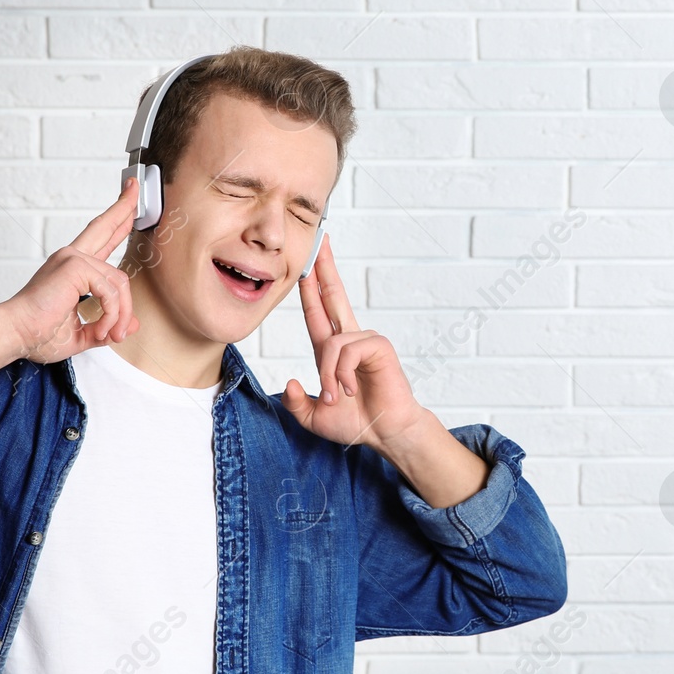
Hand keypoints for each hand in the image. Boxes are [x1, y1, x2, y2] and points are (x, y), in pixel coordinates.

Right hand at [0, 176, 141, 377]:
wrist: (15, 335)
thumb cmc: (37, 333)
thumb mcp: (82, 333)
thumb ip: (107, 326)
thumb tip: (133, 325)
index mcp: (72, 268)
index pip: (99, 238)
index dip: (116, 219)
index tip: (129, 201)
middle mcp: (72, 257)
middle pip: (104, 226)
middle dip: (124, 206)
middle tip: (135, 185)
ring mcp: (73, 259)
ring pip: (120, 282)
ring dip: (120, 314)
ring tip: (111, 334)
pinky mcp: (74, 266)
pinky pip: (111, 291)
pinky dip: (112, 314)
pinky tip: (103, 329)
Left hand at [281, 233, 425, 451]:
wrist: (384, 434)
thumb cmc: (356, 423)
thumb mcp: (314, 417)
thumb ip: (296, 403)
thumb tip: (288, 383)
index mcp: (331, 350)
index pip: (316, 311)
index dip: (309, 287)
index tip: (304, 264)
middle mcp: (348, 339)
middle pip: (333, 295)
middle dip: (325, 268)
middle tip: (320, 240)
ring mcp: (365, 341)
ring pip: (332, 343)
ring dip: (330, 375)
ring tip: (337, 396)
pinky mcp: (379, 346)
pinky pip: (348, 351)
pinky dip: (344, 374)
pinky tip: (351, 389)